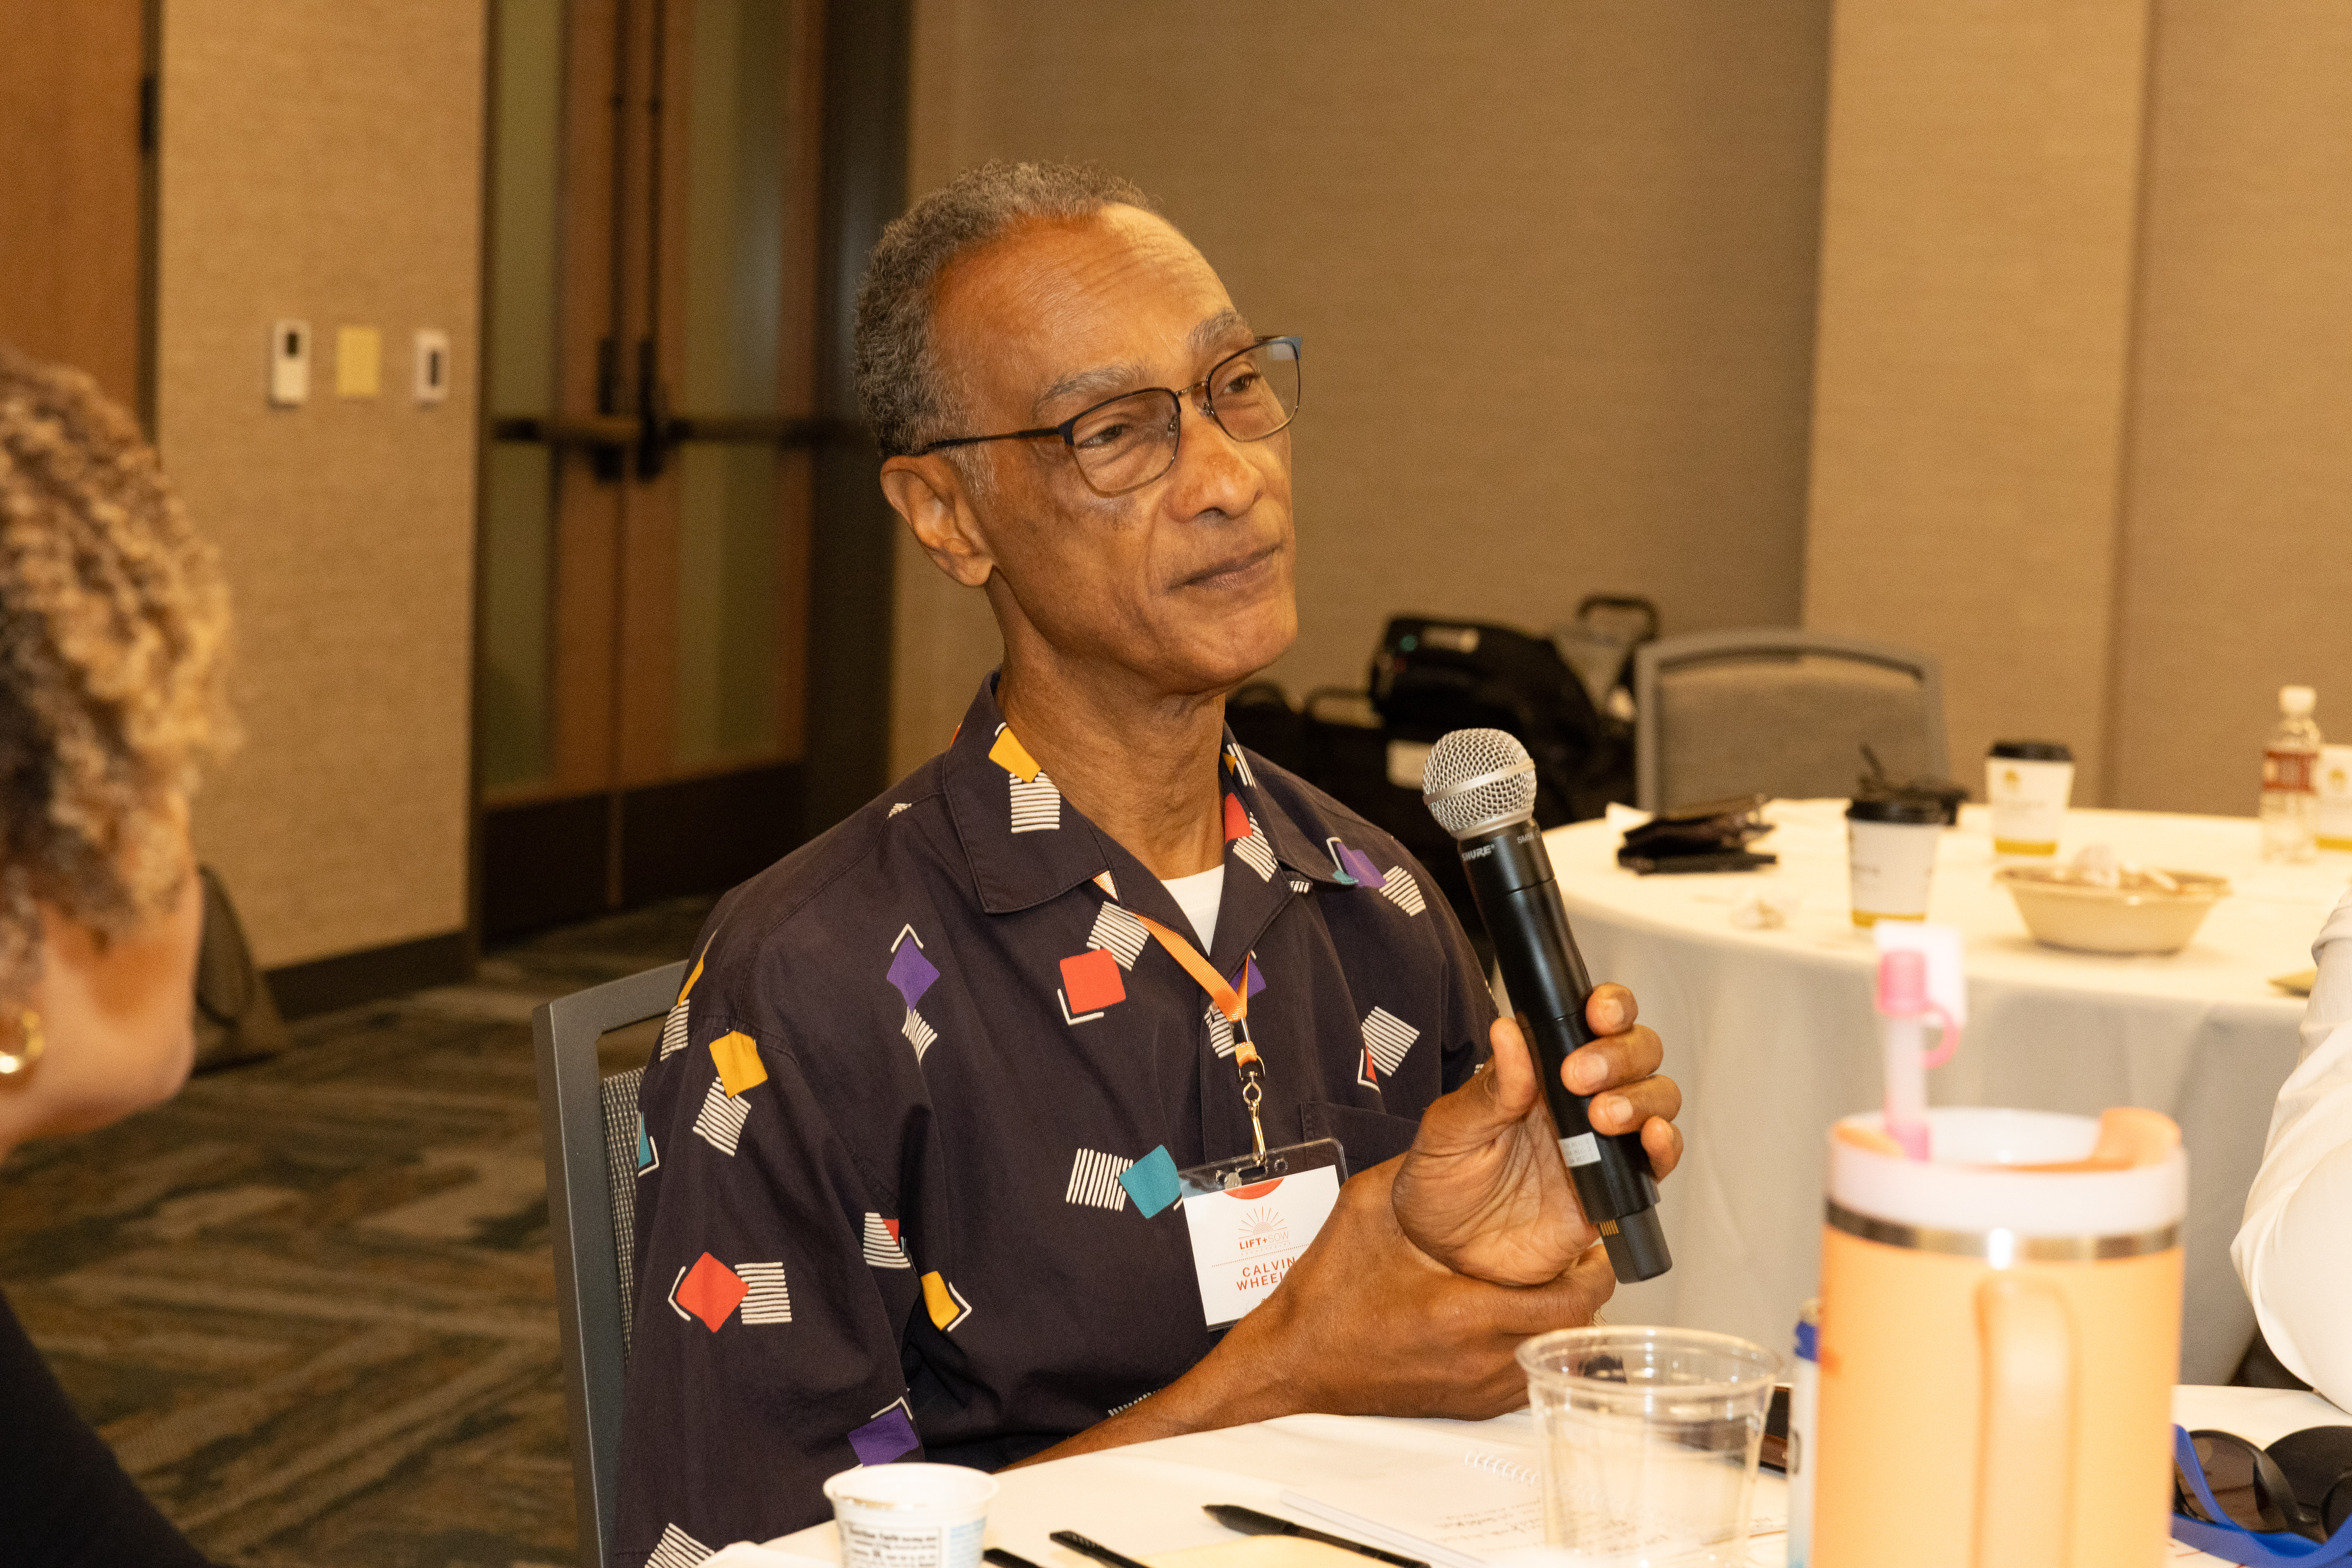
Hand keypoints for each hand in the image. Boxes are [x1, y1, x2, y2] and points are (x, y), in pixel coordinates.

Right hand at [1220, 1158, 1614, 1418]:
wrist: (1294, 1358)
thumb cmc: (1328, 1291)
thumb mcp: (1369, 1210)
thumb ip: (1421, 1171)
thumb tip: (1465, 1126)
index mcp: (1463, 1314)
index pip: (1572, 1300)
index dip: (1591, 1267)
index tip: (1587, 1239)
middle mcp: (1481, 1362)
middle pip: (1574, 1330)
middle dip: (1578, 1289)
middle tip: (1567, 1255)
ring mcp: (1479, 1391)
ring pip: (1554, 1354)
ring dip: (1556, 1319)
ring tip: (1536, 1281)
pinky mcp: (1472, 1407)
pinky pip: (1526, 1377)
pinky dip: (1528, 1345)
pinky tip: (1505, 1315)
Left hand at [1390, 984, 1682, 1285]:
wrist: (1444, 1253)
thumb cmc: (1441, 1184)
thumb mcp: (1448, 1132)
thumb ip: (1487, 1088)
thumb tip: (1508, 1032)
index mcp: (1539, 1070)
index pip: (1591, 1020)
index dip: (1608, 1007)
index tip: (1596, 1013)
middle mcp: (1578, 1099)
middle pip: (1636, 1052)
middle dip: (1620, 1055)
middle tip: (1579, 1076)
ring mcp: (1601, 1143)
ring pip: (1656, 1098)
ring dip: (1641, 1098)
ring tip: (1603, 1117)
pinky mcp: (1615, 1188)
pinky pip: (1656, 1160)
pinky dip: (1664, 1145)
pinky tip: (1650, 1140)